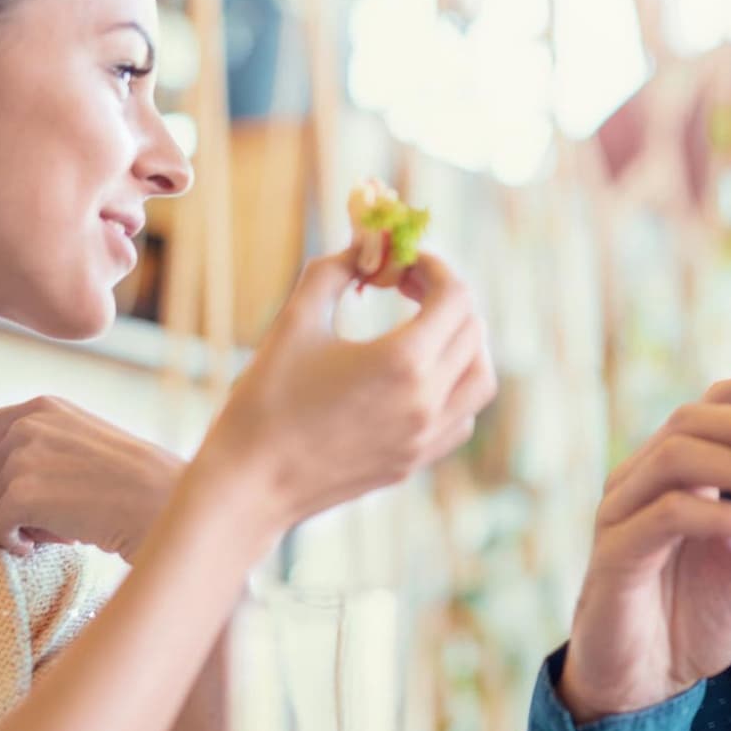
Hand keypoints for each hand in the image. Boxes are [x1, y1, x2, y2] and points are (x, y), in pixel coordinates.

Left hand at [0, 397, 183, 557]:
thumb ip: (45, 444)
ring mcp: (22, 458)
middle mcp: (28, 425)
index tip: (27, 484)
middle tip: (57, 511)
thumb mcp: (86, 441)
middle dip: (13, 495)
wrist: (163, 504)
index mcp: (45, 407)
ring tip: (62, 525)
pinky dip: (14, 541)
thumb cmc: (136, 482)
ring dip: (19, 520)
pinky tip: (50, 542)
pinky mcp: (21, 494)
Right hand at [195, 247, 495, 532]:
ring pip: (480, 378)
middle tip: (406, 285)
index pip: (455, 297)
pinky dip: (455, 386)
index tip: (404, 261)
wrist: (250, 484)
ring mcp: (426, 438)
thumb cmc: (264, 399)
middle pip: (472, 331)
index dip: (435, 267)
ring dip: (463, 342)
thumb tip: (361, 246)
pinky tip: (417, 375)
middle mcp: (427, 402)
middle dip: (445, 297)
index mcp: (403, 362)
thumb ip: (332, 273)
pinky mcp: (415, 461)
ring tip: (423, 326)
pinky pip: (462, 416)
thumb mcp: (295, 322)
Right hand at [556, 366, 730, 722]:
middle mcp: (644, 479)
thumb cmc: (696, 621)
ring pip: (678, 454)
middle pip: (693, 417)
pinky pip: (669, 512)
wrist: (644, 684)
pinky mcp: (616, 550)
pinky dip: (725, 514)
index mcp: (679, 473)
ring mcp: (624, 510)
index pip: (714, 405)